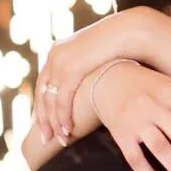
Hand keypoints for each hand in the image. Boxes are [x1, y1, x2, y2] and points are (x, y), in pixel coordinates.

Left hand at [34, 11, 148, 146]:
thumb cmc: (117, 46)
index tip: (46, 124)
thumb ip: (83, 68)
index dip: (43, 106)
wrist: (128, 31)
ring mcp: (60, 62)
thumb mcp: (94, 56)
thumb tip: (84, 83)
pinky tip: (68, 129)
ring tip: (61, 139)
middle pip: (42, 94)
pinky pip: (62, 99)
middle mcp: (53, 56)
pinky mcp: (71, 69)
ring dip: (54, 122)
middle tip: (46, 138)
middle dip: (44, 119)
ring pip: (50, 100)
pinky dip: (64, 117)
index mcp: (56, 52)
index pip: (42, 85)